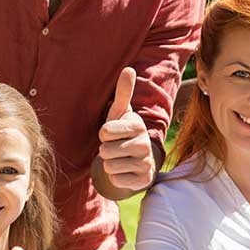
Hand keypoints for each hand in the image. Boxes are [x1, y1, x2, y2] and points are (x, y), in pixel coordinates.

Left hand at [98, 67, 154, 191]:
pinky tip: (125, 171)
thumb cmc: (123, 132)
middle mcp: (145, 144)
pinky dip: (116, 178)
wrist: (136, 160)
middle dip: (105, 151)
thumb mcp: (120, 113)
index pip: (105, 132)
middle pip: (105, 151)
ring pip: (109, 166)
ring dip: (109, 164)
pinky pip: (117, 180)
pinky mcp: (143, 180)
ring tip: (119, 159)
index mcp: (138, 125)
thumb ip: (123, 92)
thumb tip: (128, 69)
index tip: (112, 133)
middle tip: (115, 148)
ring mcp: (145, 163)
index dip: (103, 134)